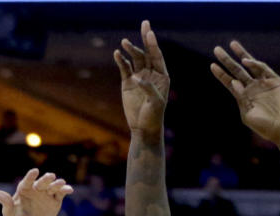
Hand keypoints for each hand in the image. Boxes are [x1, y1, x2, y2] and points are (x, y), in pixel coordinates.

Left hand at [0, 168, 72, 215]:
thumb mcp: (9, 213)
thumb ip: (5, 203)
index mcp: (25, 189)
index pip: (28, 181)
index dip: (31, 176)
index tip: (34, 171)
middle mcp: (37, 189)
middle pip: (42, 182)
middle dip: (46, 179)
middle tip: (50, 176)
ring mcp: (47, 194)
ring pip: (53, 186)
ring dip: (57, 184)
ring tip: (61, 183)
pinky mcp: (55, 200)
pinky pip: (61, 194)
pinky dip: (65, 190)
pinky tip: (69, 189)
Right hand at [114, 20, 169, 136]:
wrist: (143, 127)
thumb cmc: (154, 116)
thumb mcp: (155, 103)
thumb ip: (148, 88)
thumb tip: (137, 78)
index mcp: (162, 76)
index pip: (157, 56)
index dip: (153, 44)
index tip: (149, 33)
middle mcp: (151, 74)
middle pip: (147, 53)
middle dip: (145, 38)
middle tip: (144, 23)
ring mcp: (138, 77)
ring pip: (135, 59)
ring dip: (130, 49)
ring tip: (124, 43)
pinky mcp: (127, 83)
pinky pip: (124, 68)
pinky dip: (120, 60)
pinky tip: (117, 53)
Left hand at [210, 41, 279, 147]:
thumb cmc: (264, 126)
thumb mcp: (247, 114)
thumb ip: (240, 98)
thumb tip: (234, 82)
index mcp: (243, 97)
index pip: (229, 82)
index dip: (221, 74)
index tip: (212, 65)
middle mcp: (252, 87)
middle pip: (237, 70)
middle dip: (227, 60)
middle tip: (216, 49)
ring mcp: (263, 83)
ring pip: (250, 65)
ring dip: (241, 54)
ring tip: (232, 44)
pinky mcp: (274, 80)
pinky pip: (263, 69)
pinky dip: (255, 64)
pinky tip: (246, 61)